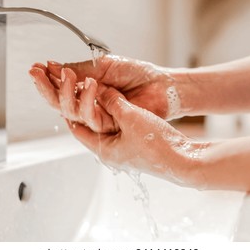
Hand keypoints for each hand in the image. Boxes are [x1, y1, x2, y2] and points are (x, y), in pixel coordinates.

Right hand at [29, 55, 176, 120]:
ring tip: (69, 75)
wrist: (159, 84)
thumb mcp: (102, 66)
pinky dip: (88, 101)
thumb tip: (52, 66)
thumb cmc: (135, 73)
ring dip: (67, 93)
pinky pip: (92, 118)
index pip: (60, 89)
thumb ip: (79, 69)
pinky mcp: (110, 126)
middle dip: (47, 89)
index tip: (34, 69)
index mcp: (86, 90)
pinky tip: (90, 84)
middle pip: (60, 104)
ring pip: (73, 113)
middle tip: (38, 73)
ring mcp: (99, 116)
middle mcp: (89, 105)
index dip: (46, 81)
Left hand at [66, 85, 208, 187]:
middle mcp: (111, 152)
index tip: (65, 93)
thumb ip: (114, 102)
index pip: (77, 128)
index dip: (70, 108)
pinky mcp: (137, 145)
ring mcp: (124, 150)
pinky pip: (121, 126)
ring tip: (99, 91)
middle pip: (91, 126)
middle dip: (85, 106)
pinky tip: (120, 101)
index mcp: (103, 149)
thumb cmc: (156, 145)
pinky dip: (117, 112)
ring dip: (103, 108)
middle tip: (79, 89)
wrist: (184, 160)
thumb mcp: (131, 117)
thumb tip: (101, 91)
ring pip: (107, 125)